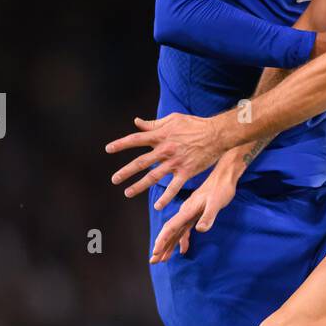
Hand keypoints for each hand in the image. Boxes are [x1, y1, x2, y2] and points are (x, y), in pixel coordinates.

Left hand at [106, 110, 234, 206]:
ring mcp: (175, 162)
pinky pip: (174, 187)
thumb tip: (136, 122)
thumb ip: (153, 123)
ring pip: (153, 176)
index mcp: (160, 136)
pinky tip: (157, 205)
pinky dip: (165, 197)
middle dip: (126, 171)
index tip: (108, 149)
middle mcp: (165, 150)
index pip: (136, 139)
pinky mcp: (186, 172)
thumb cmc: (195, 124)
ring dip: (139, 186)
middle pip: (141, 162)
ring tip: (127, 193)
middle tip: (114, 179)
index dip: (121, 144)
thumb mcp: (173, 119)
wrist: (216, 134)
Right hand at [149, 159, 240, 261]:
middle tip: (153, 261)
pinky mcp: (195, 214)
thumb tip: (199, 230)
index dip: (163, 240)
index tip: (156, 252)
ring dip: (169, 246)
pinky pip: (185, 230)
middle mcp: (185, 212)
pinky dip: (182, 240)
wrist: (224, 176)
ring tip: (162, 259)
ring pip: (176, 232)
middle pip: (170, 232)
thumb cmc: (221, 189)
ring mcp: (189, 213)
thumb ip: (208, 216)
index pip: (171, 227)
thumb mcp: (216, 203)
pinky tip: (182, 249)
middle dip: (161, 246)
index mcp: (187, 210)